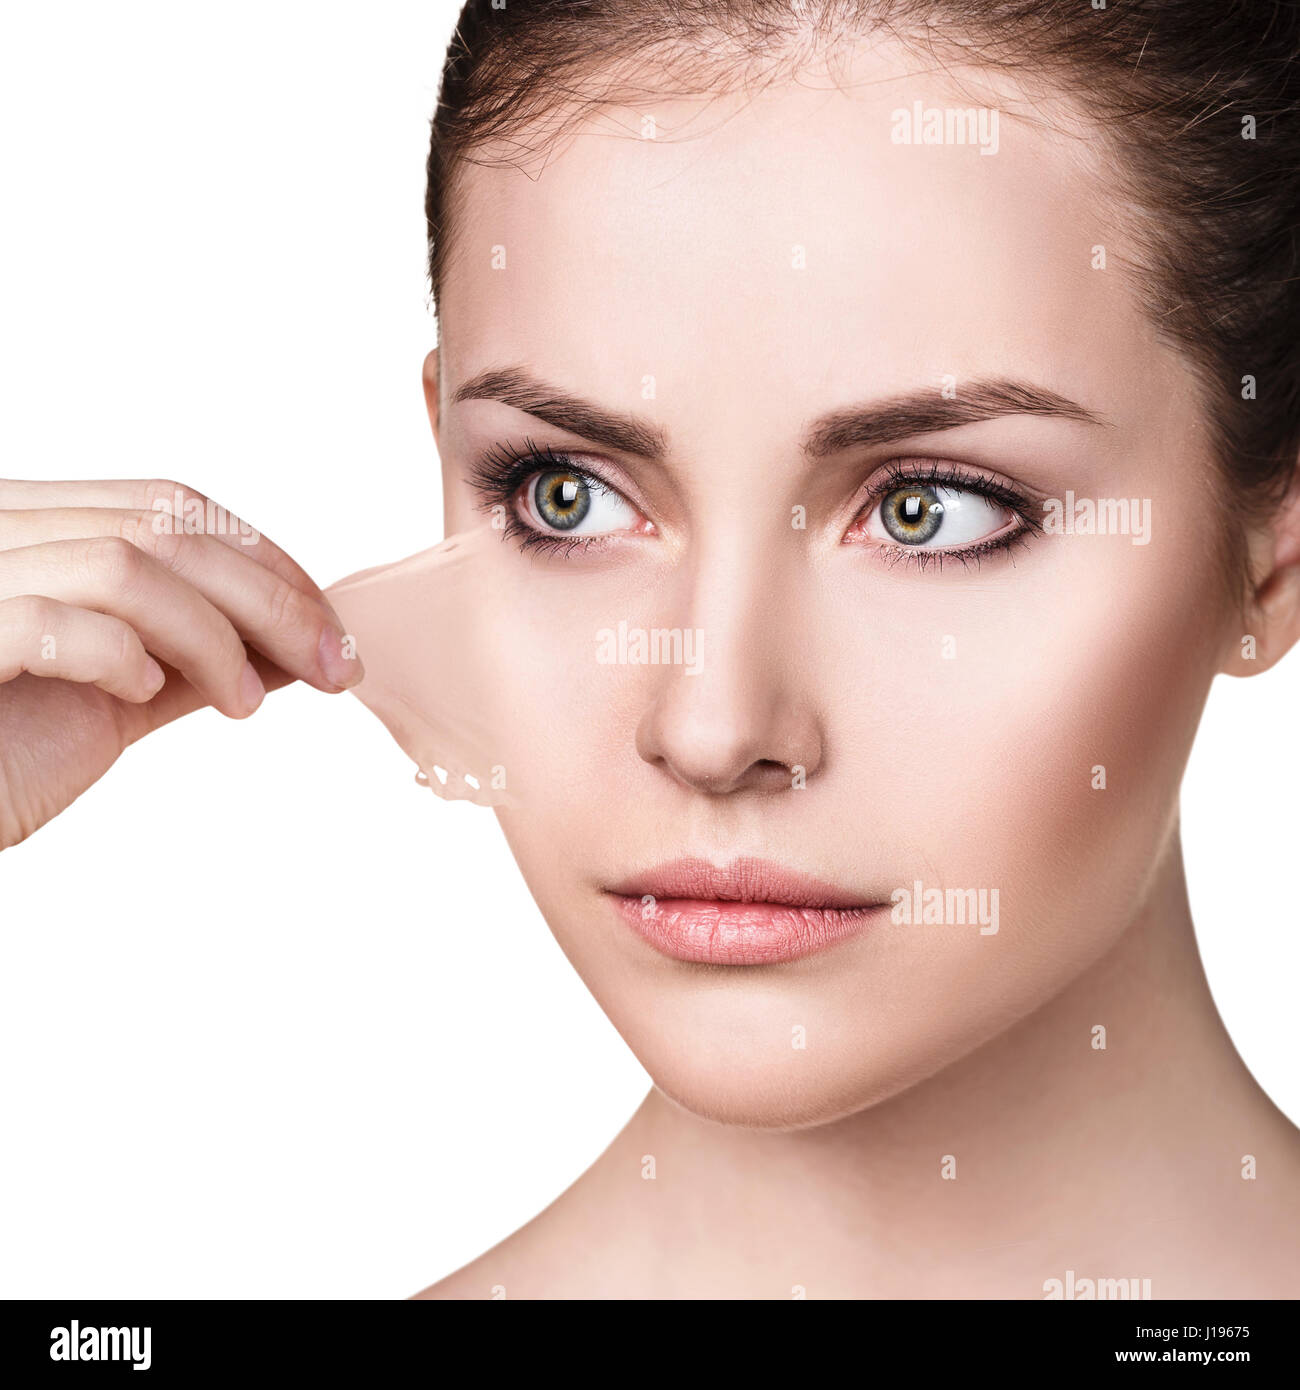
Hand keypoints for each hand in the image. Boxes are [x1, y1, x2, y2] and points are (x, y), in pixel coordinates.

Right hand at [0, 477, 361, 848]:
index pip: (170, 504)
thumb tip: (294, 648)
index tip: (332, 628)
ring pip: (125, 562)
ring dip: (214, 636)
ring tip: (244, 702)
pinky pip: (53, 620)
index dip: (266, 559)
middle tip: (336, 665)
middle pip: (166, 524)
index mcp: (33, 530)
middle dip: (274, 596)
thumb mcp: (111, 699)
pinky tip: (140, 692)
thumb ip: (191, 661)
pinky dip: (120, 653)